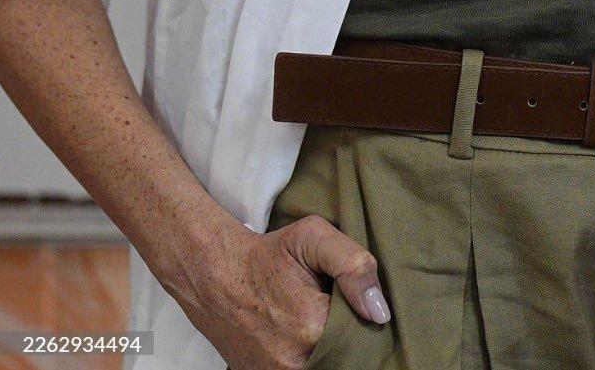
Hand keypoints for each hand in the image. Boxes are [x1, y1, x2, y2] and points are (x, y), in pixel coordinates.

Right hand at [165, 213, 390, 367]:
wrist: (214, 274)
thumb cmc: (268, 254)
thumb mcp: (313, 237)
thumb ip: (354, 265)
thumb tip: (380, 311)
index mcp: (312, 326)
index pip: (360, 334)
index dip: (361, 318)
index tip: (354, 304)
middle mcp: (294, 361)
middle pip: (341, 355)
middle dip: (344, 335)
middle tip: (331, 310)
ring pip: (323, 364)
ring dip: (326, 349)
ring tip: (314, 322)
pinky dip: (305, 357)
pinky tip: (300, 337)